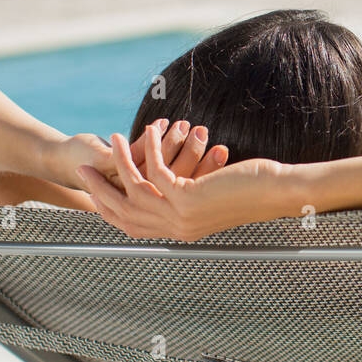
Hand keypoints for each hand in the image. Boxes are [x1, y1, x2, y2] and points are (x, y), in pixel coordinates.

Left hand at [46, 120, 228, 190]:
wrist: (67, 162)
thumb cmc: (108, 166)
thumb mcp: (144, 171)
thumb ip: (170, 173)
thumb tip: (205, 157)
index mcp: (151, 208)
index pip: (187, 196)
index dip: (206, 176)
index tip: (224, 156)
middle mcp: (135, 204)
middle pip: (174, 187)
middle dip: (197, 161)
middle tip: (213, 143)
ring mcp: (117, 186)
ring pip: (154, 171)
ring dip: (172, 146)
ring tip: (186, 126)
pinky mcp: (102, 168)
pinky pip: (132, 156)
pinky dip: (148, 139)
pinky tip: (160, 124)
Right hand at [76, 124, 287, 240]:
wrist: (279, 193)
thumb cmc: (253, 189)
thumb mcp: (213, 194)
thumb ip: (189, 194)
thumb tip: (173, 184)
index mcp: (180, 231)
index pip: (132, 225)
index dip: (109, 207)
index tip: (94, 189)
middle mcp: (177, 229)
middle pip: (122, 212)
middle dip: (100, 188)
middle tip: (82, 168)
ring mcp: (181, 216)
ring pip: (133, 190)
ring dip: (121, 161)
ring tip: (115, 138)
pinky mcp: (188, 199)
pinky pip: (155, 172)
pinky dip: (149, 149)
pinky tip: (150, 130)